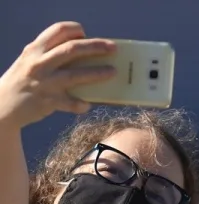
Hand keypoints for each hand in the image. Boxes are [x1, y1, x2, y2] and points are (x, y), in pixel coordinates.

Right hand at [0, 22, 115, 127]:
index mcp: (35, 49)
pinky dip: (82, 104)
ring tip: (113, 72)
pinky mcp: (49, 102)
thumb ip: (49, 55)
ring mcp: (45, 83)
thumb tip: (81, 55)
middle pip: (73, 50)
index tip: (86, 33)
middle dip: (95, 47)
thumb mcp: (30, 61)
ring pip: (76, 75)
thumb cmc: (23, 81)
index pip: (58, 31)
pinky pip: (72, 103)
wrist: (4, 105)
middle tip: (113, 48)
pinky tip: (88, 104)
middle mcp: (40, 63)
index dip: (75, 30)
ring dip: (97, 73)